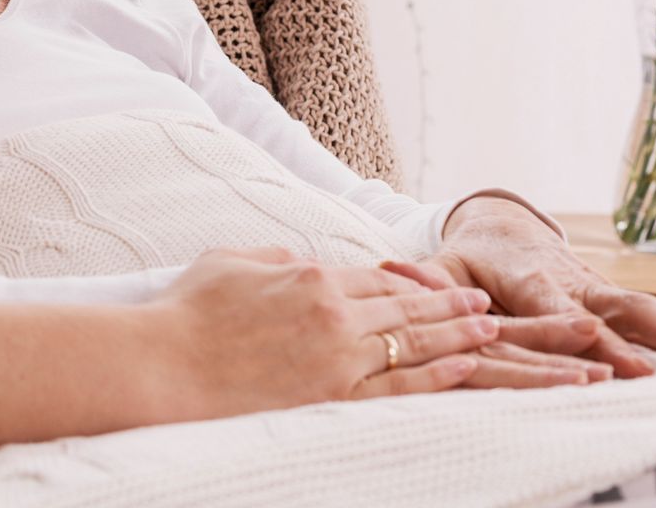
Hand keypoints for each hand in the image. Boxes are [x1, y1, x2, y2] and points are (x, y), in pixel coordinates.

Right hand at [153, 247, 500, 418]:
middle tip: (484, 303)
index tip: (440, 285)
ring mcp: (338, 358)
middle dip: (452, 304)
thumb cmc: (187, 313)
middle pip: (408, 307)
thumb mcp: (228, 261)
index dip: (414, 283)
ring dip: (459, 335)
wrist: (166, 367)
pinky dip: (438, 375)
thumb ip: (274, 257)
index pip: (377, 277)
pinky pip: (401, 385)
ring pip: (415, 343)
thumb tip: (300, 262)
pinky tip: (465, 365)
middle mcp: (334, 313)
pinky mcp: (334, 398)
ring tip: (489, 329)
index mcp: (309, 275)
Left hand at [388, 197, 655, 378]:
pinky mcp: (615, 303)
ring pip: (648, 312)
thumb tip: (393, 272)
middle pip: (619, 309)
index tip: (603, 345)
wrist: (502, 228)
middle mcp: (573, 283)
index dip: (577, 327)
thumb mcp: (442, 265)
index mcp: (529, 276)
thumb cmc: (467, 259)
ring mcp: (600, 293)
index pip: (555, 307)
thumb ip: (426, 277)